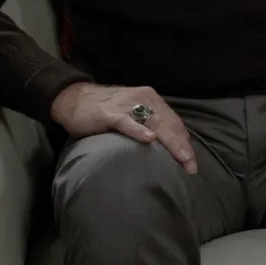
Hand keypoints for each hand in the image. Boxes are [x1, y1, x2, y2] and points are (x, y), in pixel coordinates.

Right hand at [50, 82, 198, 173]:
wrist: (73, 98)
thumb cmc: (106, 110)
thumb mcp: (133, 113)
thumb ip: (149, 124)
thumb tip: (168, 146)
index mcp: (151, 100)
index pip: (174, 122)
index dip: (185, 142)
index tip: (192, 162)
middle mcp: (143, 99)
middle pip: (169, 124)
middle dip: (182, 146)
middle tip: (190, 165)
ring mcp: (126, 105)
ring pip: (154, 123)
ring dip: (169, 141)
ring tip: (181, 157)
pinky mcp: (109, 113)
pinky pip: (127, 122)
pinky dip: (139, 130)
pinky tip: (149, 139)